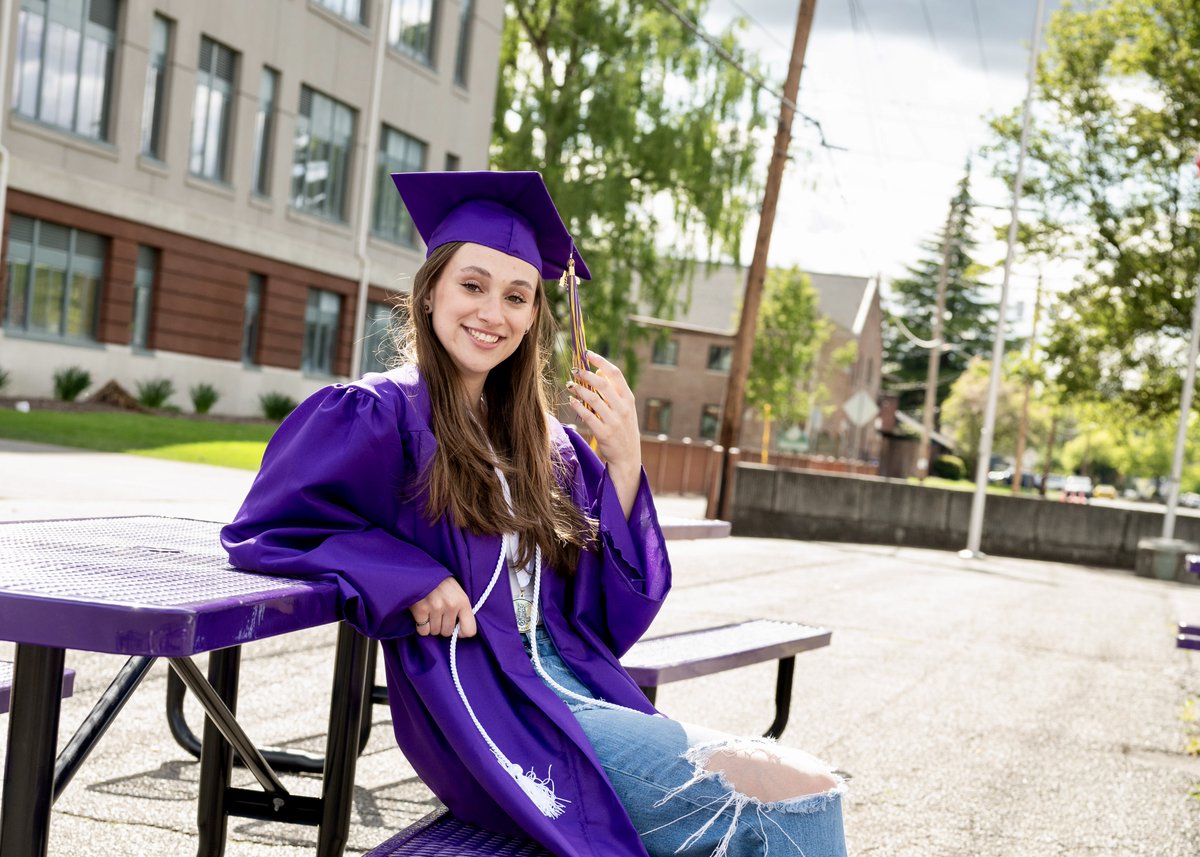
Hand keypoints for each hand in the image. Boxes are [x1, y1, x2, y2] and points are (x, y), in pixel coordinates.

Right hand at [411, 577, 475, 637]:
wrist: (421, 571)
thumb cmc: (441, 583)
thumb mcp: (457, 591)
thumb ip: (461, 608)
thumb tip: (460, 630)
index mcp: (463, 601)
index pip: (470, 630)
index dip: (461, 632)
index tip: (456, 629)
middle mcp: (451, 605)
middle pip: (448, 632)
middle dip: (442, 627)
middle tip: (438, 615)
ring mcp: (436, 608)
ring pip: (435, 632)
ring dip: (431, 626)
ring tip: (430, 613)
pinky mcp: (421, 610)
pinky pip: (423, 631)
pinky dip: (421, 626)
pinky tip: (422, 615)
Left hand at [567, 351, 641, 516]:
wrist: (627, 457)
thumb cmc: (623, 429)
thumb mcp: (625, 409)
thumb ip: (614, 390)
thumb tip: (598, 370)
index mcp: (629, 399)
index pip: (615, 374)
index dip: (601, 361)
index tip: (588, 353)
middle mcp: (623, 408)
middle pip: (602, 384)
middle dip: (586, 374)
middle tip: (574, 370)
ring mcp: (614, 421)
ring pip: (593, 399)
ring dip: (579, 389)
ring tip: (569, 384)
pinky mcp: (604, 433)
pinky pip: (588, 416)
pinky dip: (578, 406)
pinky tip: (571, 400)